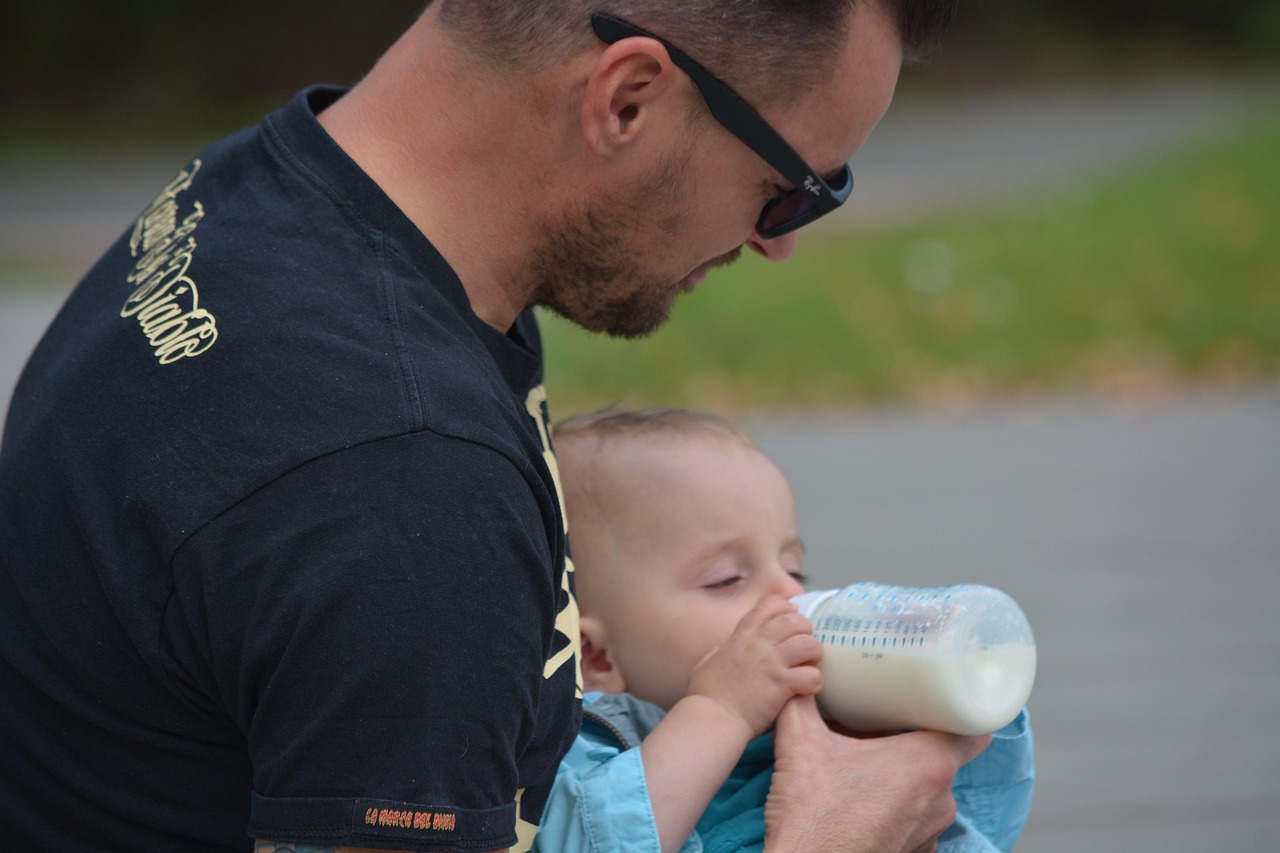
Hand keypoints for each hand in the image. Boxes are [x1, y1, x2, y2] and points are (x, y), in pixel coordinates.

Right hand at [686, 598, 822, 737]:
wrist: (712, 719)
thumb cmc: (706, 697)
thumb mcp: (704, 666)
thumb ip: (713, 654)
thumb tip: (717, 648)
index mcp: (740, 638)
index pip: (767, 608)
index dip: (784, 608)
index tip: (792, 616)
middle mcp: (757, 645)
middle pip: (793, 621)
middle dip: (805, 630)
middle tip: (806, 646)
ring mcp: (770, 663)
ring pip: (807, 643)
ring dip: (814, 653)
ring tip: (811, 664)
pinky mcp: (781, 684)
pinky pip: (811, 675)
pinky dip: (815, 681)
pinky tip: (809, 688)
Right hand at [764, 696, 991, 852]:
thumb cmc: (812, 813)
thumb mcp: (799, 741)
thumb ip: (802, 700)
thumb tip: (799, 677)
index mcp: (926, 763)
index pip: (975, 730)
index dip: (964, 710)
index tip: (944, 698)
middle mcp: (940, 799)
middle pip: (943, 756)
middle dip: (916, 739)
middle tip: (885, 723)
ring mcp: (930, 831)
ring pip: (928, 789)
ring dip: (904, 776)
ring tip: (868, 764)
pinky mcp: (914, 852)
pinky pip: (915, 818)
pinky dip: (896, 806)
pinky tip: (864, 800)